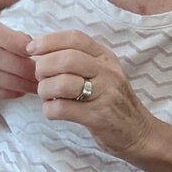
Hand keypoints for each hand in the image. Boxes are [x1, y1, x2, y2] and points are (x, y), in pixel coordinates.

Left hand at [27, 29, 155, 156]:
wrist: (139, 133)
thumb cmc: (113, 102)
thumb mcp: (104, 74)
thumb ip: (80, 61)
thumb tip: (42, 54)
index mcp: (105, 57)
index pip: (74, 38)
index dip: (48, 41)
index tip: (31, 50)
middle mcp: (107, 72)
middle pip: (66, 59)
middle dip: (43, 68)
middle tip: (41, 79)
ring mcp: (104, 95)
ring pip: (62, 83)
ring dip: (45, 90)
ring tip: (48, 97)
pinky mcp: (98, 117)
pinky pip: (62, 109)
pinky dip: (49, 110)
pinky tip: (53, 111)